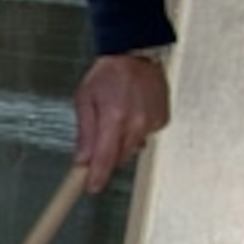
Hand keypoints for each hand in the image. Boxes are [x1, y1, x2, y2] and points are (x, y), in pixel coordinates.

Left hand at [73, 50, 170, 193]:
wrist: (135, 55)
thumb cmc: (107, 75)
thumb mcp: (85, 101)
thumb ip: (85, 133)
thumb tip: (82, 159)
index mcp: (115, 117)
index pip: (105, 157)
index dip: (97, 176)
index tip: (91, 188)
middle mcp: (137, 122)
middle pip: (119, 157)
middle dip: (105, 158)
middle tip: (94, 151)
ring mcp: (152, 121)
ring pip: (132, 149)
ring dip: (119, 144)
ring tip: (113, 120)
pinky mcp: (161, 120)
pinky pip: (143, 137)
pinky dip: (134, 133)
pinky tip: (129, 115)